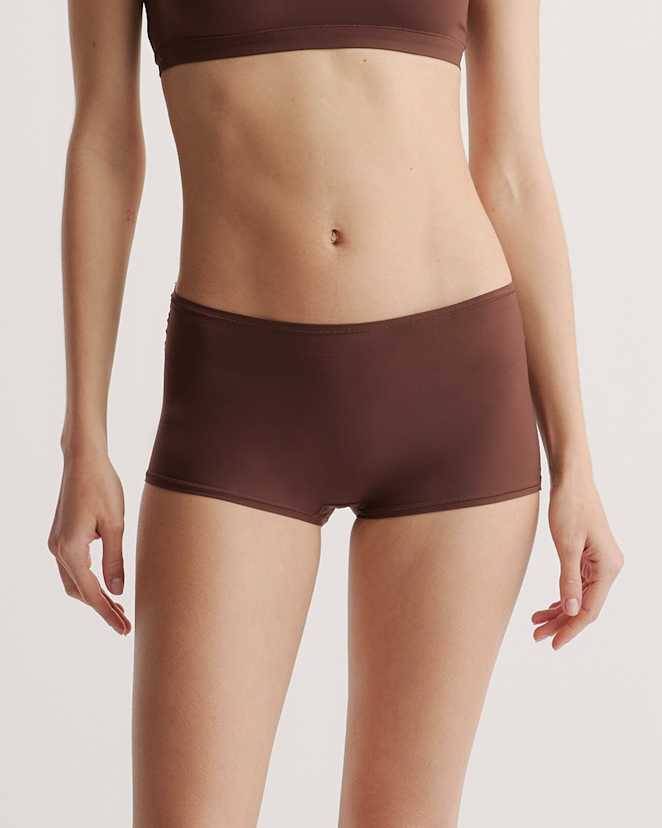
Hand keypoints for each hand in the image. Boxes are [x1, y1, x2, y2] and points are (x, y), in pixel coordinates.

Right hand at [48, 451, 130, 634]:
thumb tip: (117, 592)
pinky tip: (105, 583)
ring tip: (119, 606)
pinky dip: (87, 580)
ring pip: (73, 581)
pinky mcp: (60, 536)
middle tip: (125, 621)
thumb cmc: (102, 487)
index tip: (124, 628)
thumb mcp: (115, 524)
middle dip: (101, 608)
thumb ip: (115, 560)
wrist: (83, 461)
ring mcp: (56, 543)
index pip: (91, 592)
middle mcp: (57, 549)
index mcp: (71, 548)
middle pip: (78, 591)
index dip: (108, 612)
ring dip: (93, 595)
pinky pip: (72, 568)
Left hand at [531, 476, 622, 648]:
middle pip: (584, 605)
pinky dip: (562, 595)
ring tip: (535, 622)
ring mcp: (599, 562)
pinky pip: (577, 584)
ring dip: (559, 610)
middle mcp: (608, 567)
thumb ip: (569, 579)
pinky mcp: (589, 556)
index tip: (552, 643)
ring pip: (579, 596)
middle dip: (560, 622)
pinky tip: (547, 606)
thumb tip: (570, 610)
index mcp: (608, 567)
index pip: (589, 609)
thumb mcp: (566, 545)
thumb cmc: (569, 507)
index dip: (571, 628)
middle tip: (536, 635)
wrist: (571, 480)